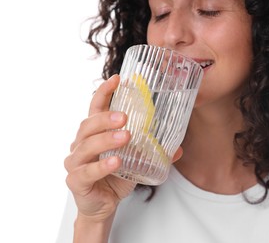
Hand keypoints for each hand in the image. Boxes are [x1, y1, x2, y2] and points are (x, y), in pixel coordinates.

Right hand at [64, 74, 182, 223]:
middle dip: (106, 118)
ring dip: (106, 139)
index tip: (117, 79)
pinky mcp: (76, 181)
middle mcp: (80, 144)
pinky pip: (87, 171)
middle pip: (88, 125)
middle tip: (124, 116)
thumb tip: (178, 148)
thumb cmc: (116, 177)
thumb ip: (153, 153)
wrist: (103, 205)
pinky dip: (102, 166)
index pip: (95, 108)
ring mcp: (75, 162)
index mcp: (94, 134)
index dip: (104, 92)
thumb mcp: (136, 162)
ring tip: (126, 137)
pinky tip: (116, 162)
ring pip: (86, 146)